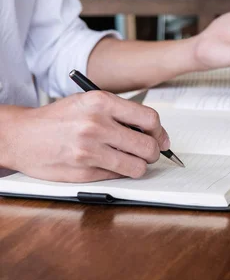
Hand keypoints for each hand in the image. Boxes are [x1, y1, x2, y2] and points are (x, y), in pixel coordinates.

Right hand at [4, 91, 169, 181]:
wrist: (20, 136)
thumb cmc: (58, 119)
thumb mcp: (89, 102)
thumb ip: (120, 113)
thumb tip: (155, 132)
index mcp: (101, 102)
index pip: (150, 119)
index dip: (159, 132)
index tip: (159, 138)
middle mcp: (96, 125)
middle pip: (148, 146)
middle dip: (153, 152)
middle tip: (148, 153)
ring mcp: (90, 150)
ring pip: (137, 167)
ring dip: (139, 167)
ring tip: (131, 161)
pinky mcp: (84, 171)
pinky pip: (118, 176)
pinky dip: (119, 173)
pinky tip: (110, 165)